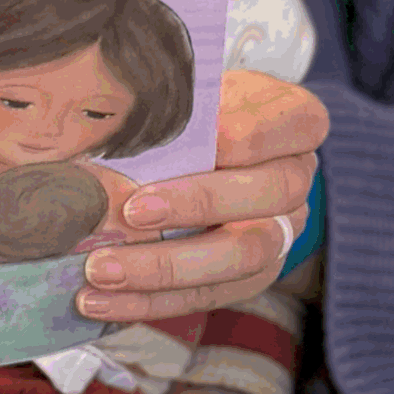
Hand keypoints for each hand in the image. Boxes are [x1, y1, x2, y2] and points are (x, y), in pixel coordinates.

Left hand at [77, 70, 325, 322]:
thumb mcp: (183, 92)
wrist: (192, 145)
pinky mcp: (246, 275)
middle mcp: (295, 178)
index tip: (201, 143)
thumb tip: (104, 126)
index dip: (246, 137)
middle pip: (268, 197)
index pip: (289, 125)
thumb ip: (165, 108)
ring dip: (165, 266)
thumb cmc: (185, 110)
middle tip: (131, 211)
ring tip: (101, 269)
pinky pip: (205, 295)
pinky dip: (148, 300)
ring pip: (241, 258)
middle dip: (196, 205)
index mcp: (294, 121)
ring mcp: (277, 232)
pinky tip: (98, 301)